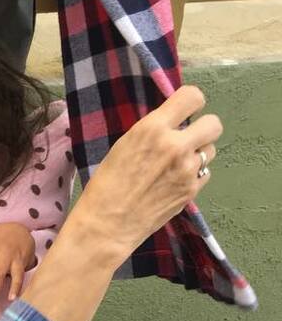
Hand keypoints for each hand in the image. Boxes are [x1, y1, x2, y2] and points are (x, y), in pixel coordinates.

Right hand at [72, 85, 220, 266]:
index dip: (191, 102)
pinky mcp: (192, 191)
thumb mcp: (123, 146)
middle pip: (214, 124)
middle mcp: (175, 145)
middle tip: (187, 137)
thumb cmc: (105, 184)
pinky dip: (194, 174)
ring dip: (197, 152)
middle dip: (202, 128)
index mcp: (152, 129)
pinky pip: (205, 173)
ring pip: (210, 150)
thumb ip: (151, 132)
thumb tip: (172, 123)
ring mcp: (188, 170)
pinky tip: (174, 181)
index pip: (192, 97)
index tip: (184, 111)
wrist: (108, 224)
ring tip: (176, 163)